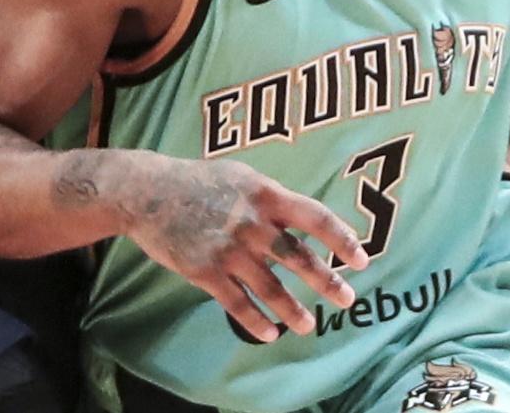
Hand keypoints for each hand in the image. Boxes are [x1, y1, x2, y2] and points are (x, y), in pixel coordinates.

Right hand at [125, 156, 366, 341]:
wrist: (147, 193)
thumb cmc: (198, 181)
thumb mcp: (242, 176)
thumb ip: (272, 198)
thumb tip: (303, 218)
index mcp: (266, 195)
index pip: (315, 218)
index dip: (342, 239)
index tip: (362, 258)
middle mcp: (252, 223)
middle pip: (299, 257)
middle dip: (328, 281)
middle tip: (348, 299)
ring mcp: (229, 249)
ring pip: (271, 287)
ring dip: (294, 310)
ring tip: (310, 325)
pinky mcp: (204, 270)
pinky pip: (237, 303)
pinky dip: (255, 321)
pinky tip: (269, 333)